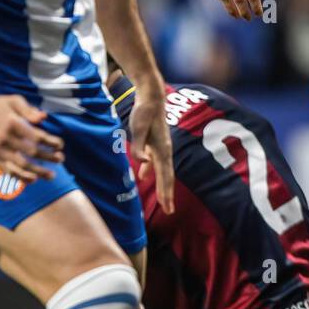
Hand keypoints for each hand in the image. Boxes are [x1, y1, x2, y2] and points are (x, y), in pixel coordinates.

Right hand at [0, 94, 64, 181]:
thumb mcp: (13, 101)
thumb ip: (29, 110)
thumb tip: (43, 118)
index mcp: (13, 123)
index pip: (37, 136)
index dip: (51, 142)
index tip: (60, 145)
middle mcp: (6, 138)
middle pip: (31, 152)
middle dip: (48, 157)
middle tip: (61, 159)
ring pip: (21, 165)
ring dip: (38, 172)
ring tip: (50, 175)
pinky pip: (7, 170)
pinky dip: (20, 177)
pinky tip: (31, 180)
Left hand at [129, 92, 175, 213]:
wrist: (152, 97)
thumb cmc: (145, 112)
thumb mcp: (138, 129)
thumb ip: (139, 147)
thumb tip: (143, 163)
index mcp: (162, 149)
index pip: (165, 176)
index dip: (166, 192)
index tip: (168, 208)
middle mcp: (165, 150)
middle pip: (167, 176)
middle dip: (167, 194)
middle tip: (169, 211)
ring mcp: (161, 147)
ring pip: (163, 170)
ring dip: (163, 185)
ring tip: (163, 199)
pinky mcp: (155, 143)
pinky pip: (156, 162)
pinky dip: (151, 171)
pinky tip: (143, 176)